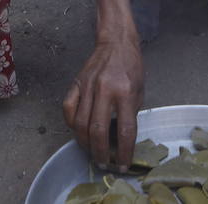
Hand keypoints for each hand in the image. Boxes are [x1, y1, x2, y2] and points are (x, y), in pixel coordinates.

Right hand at [62, 0, 143, 169]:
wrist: (116, 42)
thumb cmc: (131, 67)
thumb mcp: (140, 90)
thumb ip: (130, 114)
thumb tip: (121, 140)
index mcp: (126, 92)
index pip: (125, 130)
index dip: (124, 152)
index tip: (122, 165)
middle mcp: (105, 90)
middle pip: (98, 131)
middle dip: (100, 153)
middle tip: (103, 164)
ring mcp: (88, 86)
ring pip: (80, 124)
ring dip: (85, 144)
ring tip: (91, 153)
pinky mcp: (76, 83)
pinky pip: (68, 110)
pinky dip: (71, 125)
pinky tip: (78, 131)